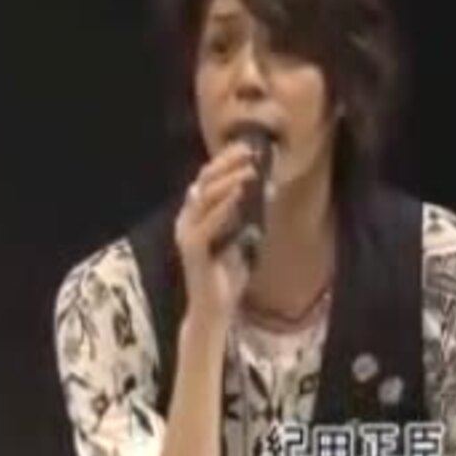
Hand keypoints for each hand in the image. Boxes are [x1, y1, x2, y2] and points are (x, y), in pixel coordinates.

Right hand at [174, 141, 260, 331]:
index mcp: (196, 214)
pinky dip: (224, 207)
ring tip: (250, 169)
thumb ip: (249, 213)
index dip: (227, 160)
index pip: (209, 178)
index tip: (249, 147)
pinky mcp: (191, 250)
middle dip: (228, 163)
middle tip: (250, 151)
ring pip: (204, 198)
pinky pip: (207, 224)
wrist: (214, 309)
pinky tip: (239, 194)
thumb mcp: (243, 236)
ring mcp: (186, 234)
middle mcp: (187, 219)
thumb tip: (268, 187)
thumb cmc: (227, 273)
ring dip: (228, 181)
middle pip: (205, 181)